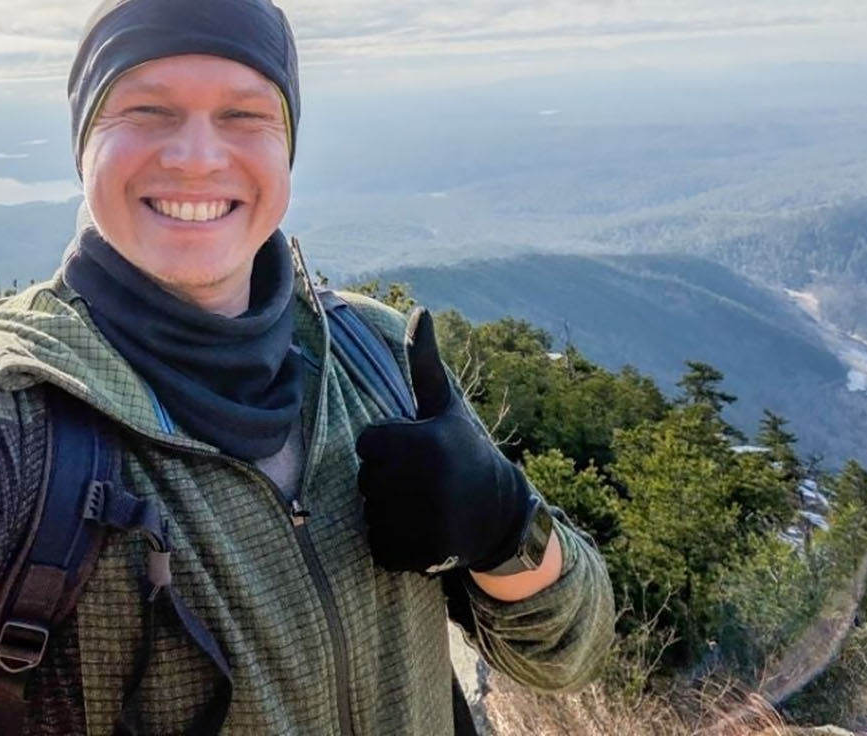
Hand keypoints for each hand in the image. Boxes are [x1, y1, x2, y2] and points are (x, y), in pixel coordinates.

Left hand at [355, 308, 531, 574]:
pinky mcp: (421, 556)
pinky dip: (393, 544)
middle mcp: (424, 482)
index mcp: (424, 442)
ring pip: (369, 515)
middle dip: (385, 480)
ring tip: (423, 505)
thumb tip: (419, 310)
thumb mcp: (445, 407)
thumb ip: (424, 363)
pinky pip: (379, 547)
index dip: (387, 446)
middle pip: (365, 480)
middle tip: (422, 481)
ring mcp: (423, 522)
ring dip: (387, 513)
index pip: (366, 444)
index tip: (415, 451)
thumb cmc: (463, 451)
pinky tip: (421, 531)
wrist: (501, 515)